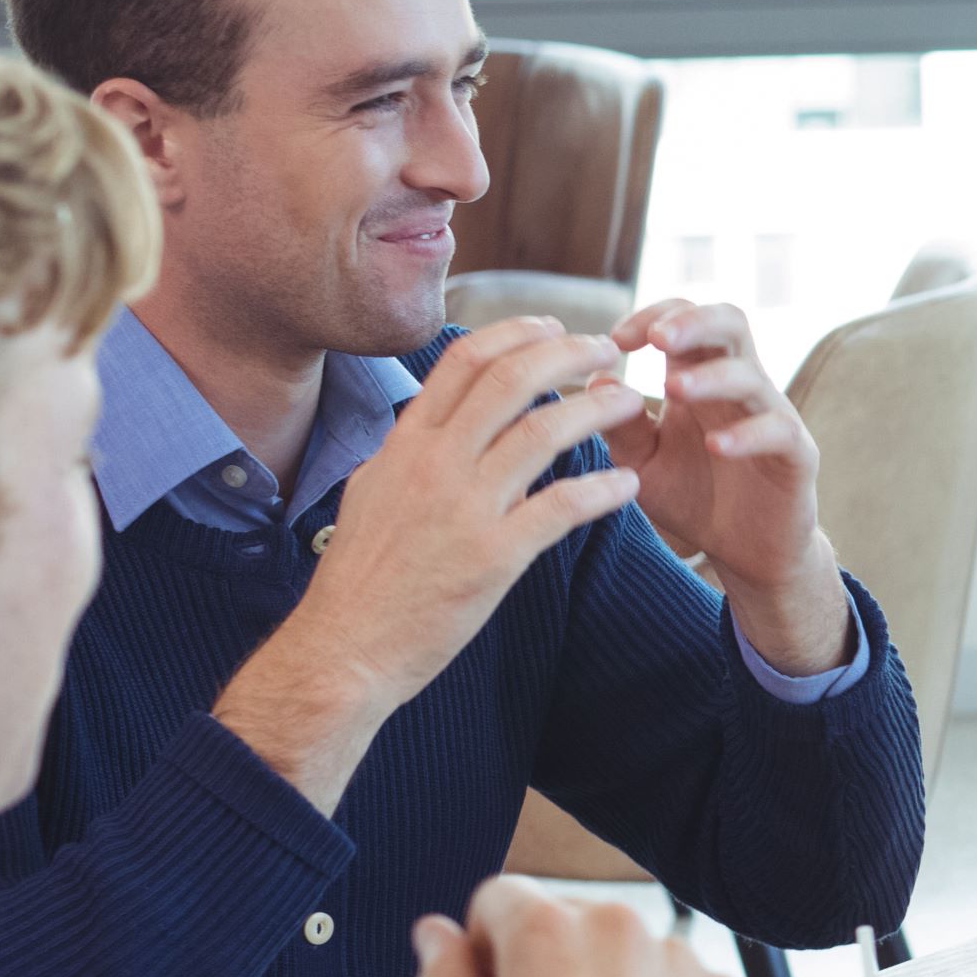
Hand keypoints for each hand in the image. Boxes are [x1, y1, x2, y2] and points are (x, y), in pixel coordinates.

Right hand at [216, 321, 646, 810]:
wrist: (345, 647)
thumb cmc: (360, 577)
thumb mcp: (373, 493)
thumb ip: (409, 454)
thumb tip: (435, 423)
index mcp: (405, 443)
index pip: (464, 360)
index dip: (517, 335)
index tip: (554, 329)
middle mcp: (433, 463)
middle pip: (511, 380)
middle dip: (569, 354)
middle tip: (610, 349)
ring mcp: (463, 508)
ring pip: (543, 432)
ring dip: (598, 409)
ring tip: (632, 402)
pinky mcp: (492, 557)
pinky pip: (561, 508)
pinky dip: (601, 490)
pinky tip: (627, 485)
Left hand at [606, 299, 849, 673]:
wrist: (747, 553)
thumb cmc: (695, 498)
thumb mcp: (642, 463)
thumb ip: (621, 426)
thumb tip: (594, 380)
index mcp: (699, 377)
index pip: (684, 318)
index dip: (652, 316)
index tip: (616, 341)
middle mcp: (738, 388)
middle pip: (730, 321)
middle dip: (692, 320)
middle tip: (655, 337)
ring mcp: (772, 416)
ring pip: (752, 373)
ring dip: (711, 376)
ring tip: (674, 390)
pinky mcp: (798, 455)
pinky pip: (779, 429)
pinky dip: (748, 433)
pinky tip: (716, 446)